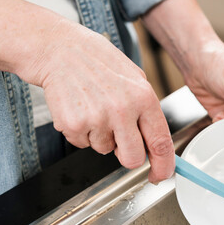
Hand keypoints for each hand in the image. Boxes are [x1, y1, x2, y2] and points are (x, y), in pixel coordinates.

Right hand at [36, 22, 174, 182]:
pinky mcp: (73, 124)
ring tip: (95, 110)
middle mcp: (123, 110)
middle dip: (128, 156)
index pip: (161, 143)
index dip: (163, 166)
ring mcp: (97, 118)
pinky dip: (82, 133)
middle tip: (120, 141)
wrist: (60, 49)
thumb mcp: (135, 79)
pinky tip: (81, 110)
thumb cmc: (99, 63)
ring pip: (105, 151)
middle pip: (133, 158)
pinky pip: (83, 144)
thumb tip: (155, 144)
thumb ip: (147, 112)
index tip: (161, 175)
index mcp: (144, 98)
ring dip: (101, 137)